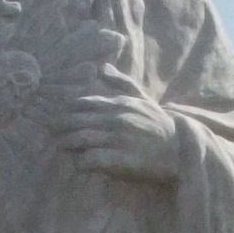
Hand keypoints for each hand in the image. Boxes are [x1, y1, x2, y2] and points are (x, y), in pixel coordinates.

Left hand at [57, 77, 181, 187]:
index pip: (84, 103)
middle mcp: (117, 119)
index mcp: (120, 104)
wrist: (181, 149)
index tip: (59, 116)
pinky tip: (79, 165)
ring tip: (61, 147)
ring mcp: (119, 139)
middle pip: (78, 121)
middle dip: (61, 126)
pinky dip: (82, 162)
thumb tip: (103, 67)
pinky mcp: (122, 159)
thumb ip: (122, 82)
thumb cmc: (158, 124)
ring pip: (82, 139)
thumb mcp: (142, 98)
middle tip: (52, 132)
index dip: (67, 110)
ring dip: (67, 143)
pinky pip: (93, 159)